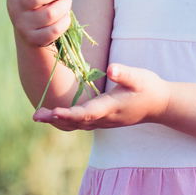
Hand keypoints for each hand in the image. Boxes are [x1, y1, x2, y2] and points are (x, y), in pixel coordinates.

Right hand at [6, 0, 72, 47]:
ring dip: (64, 6)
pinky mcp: (33, 38)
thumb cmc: (41, 0)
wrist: (30, 30)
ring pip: (50, 14)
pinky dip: (65, 21)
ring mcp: (23, 24)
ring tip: (65, 3)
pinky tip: (64, 17)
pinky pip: (55, 29)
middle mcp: (15, 6)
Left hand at [33, 64, 169, 130]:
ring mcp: (103, 122)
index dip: (70, 114)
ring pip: (77, 125)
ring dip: (57, 121)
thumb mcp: (140, 77)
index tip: (54, 111)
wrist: (159, 105)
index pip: (87, 113)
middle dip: (56, 119)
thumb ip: (125, 74)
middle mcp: (104, 118)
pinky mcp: (102, 120)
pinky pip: (80, 124)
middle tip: (36, 115)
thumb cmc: (149, 87)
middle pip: (77, 121)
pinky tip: (52, 116)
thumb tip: (112, 69)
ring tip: (38, 116)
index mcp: (111, 107)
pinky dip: (65, 121)